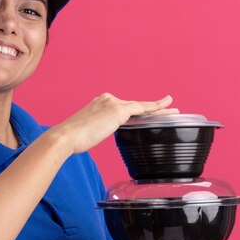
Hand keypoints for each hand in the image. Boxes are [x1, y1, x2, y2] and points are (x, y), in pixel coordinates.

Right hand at [51, 93, 178, 155]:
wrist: (65, 136)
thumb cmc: (71, 139)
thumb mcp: (85, 132)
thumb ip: (94, 130)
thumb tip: (91, 137)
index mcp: (98, 103)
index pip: (122, 108)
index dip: (135, 111)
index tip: (143, 114)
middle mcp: (106, 100)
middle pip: (134, 106)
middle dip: (151, 109)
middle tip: (167, 108)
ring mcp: (113, 104)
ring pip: (141, 107)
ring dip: (158, 109)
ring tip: (173, 110)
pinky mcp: (118, 111)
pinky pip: (142, 109)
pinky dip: (156, 108)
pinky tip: (166, 108)